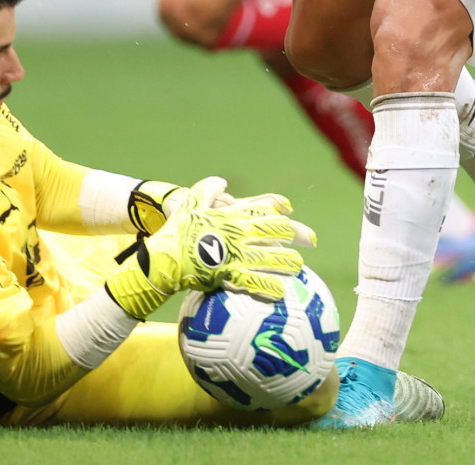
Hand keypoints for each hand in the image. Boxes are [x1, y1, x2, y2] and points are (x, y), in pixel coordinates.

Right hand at [104, 176, 311, 317]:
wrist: (164, 256)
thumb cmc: (178, 228)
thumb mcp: (192, 201)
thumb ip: (209, 189)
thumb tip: (222, 182)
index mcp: (232, 214)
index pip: (263, 207)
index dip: (281, 208)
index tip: (291, 210)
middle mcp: (239, 232)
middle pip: (276, 231)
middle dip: (297, 235)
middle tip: (310, 241)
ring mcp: (235, 254)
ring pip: (271, 256)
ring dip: (288, 261)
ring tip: (299, 266)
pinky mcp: (229, 274)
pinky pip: (254, 281)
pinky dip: (269, 286)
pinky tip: (280, 291)